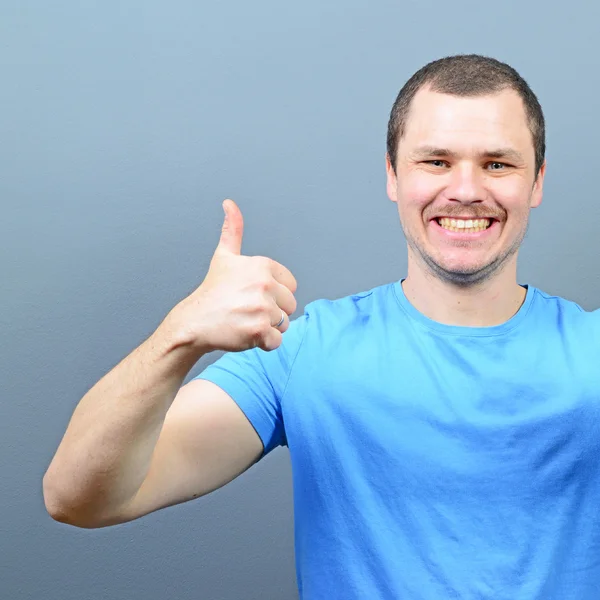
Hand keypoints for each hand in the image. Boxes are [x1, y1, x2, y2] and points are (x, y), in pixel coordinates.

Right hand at [169, 199, 297, 352]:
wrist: (194, 322)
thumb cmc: (212, 291)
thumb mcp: (224, 257)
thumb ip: (232, 230)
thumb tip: (229, 203)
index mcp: (262, 266)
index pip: (291, 286)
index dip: (274, 293)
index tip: (252, 294)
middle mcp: (264, 285)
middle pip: (290, 305)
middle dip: (273, 311)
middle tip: (247, 310)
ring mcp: (263, 308)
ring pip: (284, 324)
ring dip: (268, 327)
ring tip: (245, 321)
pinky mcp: (260, 330)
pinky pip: (277, 342)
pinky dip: (264, 343)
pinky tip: (246, 334)